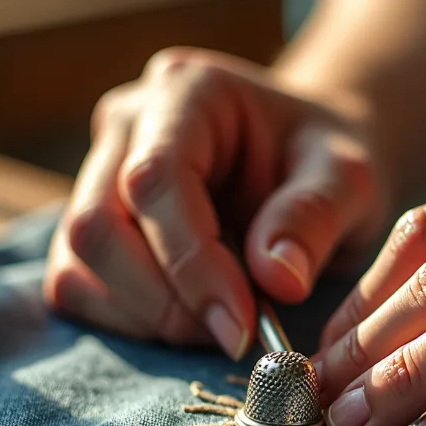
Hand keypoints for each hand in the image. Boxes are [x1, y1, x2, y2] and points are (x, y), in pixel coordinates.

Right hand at [43, 48, 386, 358]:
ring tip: (224, 324)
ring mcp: (98, 169)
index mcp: (189, 90)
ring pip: (77, 262)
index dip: (192, 264)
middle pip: (98, 225)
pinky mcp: (94, 220)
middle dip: (166, 301)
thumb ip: (314, 217)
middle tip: (237, 335)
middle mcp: (127, 121)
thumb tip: (277, 279)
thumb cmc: (329, 161)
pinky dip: (131, 320)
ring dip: (147, 317)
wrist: (312, 161)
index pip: (156, 179)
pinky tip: (193, 320)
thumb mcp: (349, 178)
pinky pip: (79, 284)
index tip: (243, 327)